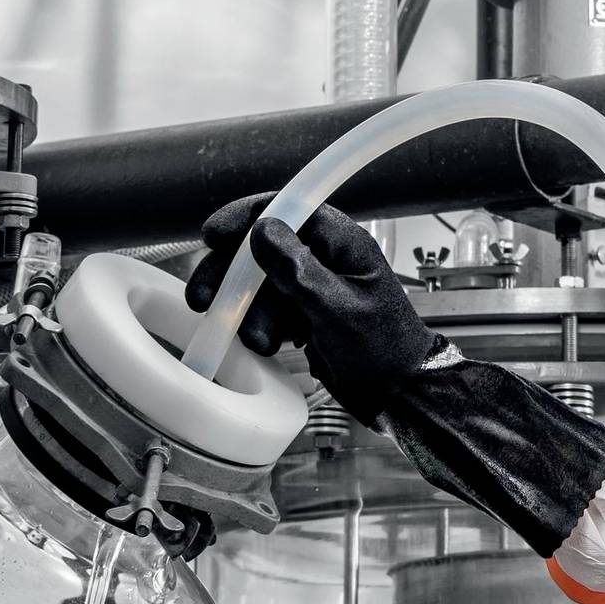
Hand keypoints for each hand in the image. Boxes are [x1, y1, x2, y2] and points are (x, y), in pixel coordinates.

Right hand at [185, 197, 436, 422]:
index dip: (246, 217)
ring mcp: (313, 287)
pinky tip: (268, 346)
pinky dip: (260, 325)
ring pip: (261, 284)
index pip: (288, 210)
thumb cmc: (384, 349)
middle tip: (206, 299)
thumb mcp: (337, 309)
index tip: (214, 235)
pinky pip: (268, 309)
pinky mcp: (304, 314)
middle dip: (233, 275)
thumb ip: (299, 270)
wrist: (398, 394)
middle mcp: (325, 258)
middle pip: (263, 249)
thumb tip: (263, 230)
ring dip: (248, 311)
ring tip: (259, 341)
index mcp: (342, 243)